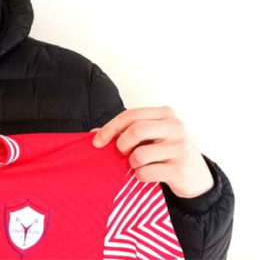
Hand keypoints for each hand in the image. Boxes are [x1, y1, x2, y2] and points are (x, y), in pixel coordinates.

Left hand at [92, 106, 213, 198]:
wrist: (198, 176)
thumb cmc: (168, 152)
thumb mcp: (152, 136)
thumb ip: (126, 131)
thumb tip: (93, 134)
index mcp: (166, 114)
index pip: (131, 115)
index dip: (110, 128)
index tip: (97, 141)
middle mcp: (175, 127)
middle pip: (136, 130)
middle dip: (121, 144)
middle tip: (122, 152)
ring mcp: (180, 148)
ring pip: (139, 155)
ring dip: (132, 163)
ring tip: (140, 164)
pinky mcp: (179, 169)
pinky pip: (145, 172)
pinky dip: (140, 176)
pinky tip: (148, 174)